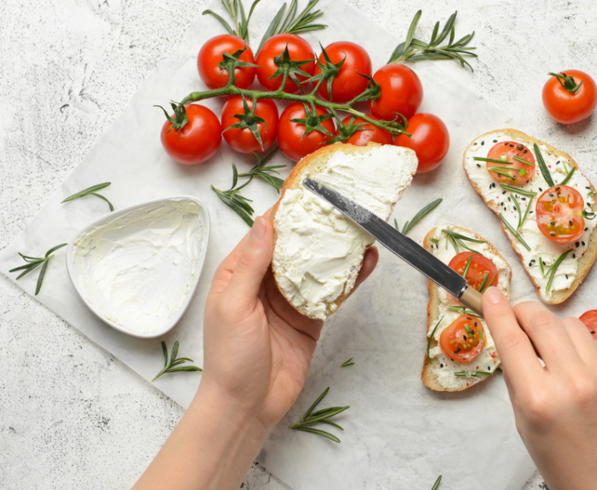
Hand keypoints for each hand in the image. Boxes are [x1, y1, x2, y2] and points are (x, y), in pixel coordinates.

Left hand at [200, 205, 378, 433]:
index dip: (286, 211)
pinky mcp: (312, 318)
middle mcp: (265, 281)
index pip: (265, 232)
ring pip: (318, 265)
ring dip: (338, 248)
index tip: (308, 191)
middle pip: (296, 245)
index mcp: (239, 273)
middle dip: (318, 225)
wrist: (247, 405)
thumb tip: (265, 223)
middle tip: (343, 203)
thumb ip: (252, 264)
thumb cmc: (230, 358)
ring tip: (362, 227)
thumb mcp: (234, 305)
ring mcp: (290, 299)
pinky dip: (350, 278)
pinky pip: (333, 293)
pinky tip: (366, 262)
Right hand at [481, 288, 596, 489]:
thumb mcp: (526, 424)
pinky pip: (596, 344)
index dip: (498, 312)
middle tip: (518, 315)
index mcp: (538, 400)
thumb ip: (518, 379)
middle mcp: (573, 382)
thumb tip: (511, 336)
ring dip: (554, 329)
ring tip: (553, 352)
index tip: (492, 295)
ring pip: (571, 325)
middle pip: (542, 320)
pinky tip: (581, 372)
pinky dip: (582, 349)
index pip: (511, 339)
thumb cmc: (566, 462)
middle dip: (525, 311)